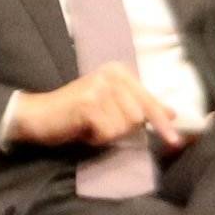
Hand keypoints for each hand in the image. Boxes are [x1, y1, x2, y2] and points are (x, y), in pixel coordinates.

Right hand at [6, 64, 177, 151]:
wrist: (38, 116)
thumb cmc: (76, 115)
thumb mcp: (112, 107)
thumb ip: (140, 107)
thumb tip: (172, 113)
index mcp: (120, 72)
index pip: (150, 101)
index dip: (163, 125)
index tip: (176, 142)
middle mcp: (111, 74)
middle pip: (139, 117)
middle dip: (121, 130)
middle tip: (98, 126)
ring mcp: (99, 87)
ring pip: (125, 126)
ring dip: (107, 134)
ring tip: (90, 126)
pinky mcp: (88, 103)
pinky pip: (108, 132)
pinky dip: (96, 138)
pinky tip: (83, 129)